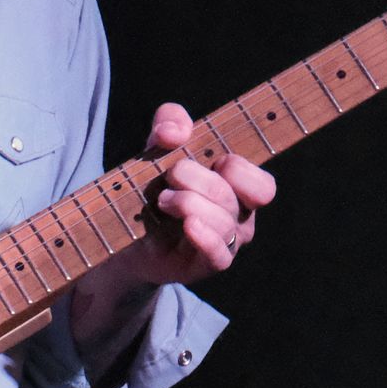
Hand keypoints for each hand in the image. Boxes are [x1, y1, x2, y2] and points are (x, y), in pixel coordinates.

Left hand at [129, 101, 276, 284]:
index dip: (239, 169)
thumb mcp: (159, 145)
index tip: (211, 161)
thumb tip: (175, 131)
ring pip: (224, 223)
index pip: (262, 186)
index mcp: (238, 190)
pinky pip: (218, 255)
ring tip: (163, 201)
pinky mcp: (204, 264)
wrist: (124, 227)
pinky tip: (187, 225)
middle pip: (233, 196)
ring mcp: (224, 243)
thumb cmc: (154, 183)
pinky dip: (204, 236)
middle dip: (197, 178)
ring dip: (188, 203)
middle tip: (171, 176)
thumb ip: (169, 123)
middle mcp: (238, 218)